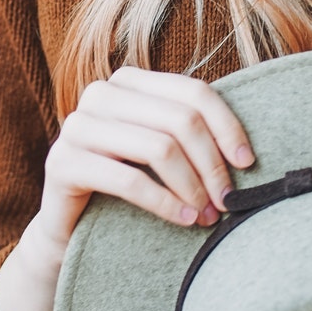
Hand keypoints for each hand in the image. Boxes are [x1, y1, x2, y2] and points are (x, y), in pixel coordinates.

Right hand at [0, 67, 253, 310]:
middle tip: (227, 201)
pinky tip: (184, 219)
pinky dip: (165, 202)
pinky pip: (129, 181)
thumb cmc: (126, 185)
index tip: (247, 163)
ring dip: (192, 186)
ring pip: (159, 148)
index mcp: (128, 82)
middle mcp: (100, 94)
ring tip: (207, 215)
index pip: (193, 92)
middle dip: (211, 164)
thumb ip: (189, 134)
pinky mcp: (62, 163)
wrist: (70, 228)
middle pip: (180, 120)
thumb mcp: (160, 152)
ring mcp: (76, 126)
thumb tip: (249, 152)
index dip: (226, 126)